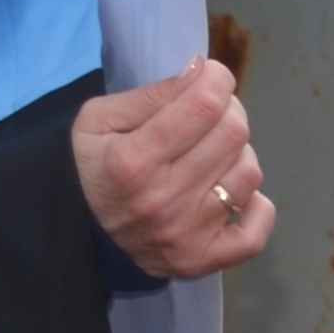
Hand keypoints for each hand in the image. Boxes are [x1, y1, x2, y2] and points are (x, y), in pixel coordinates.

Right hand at [72, 58, 275, 281]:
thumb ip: (154, 93)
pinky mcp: (202, 261)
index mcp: (133, 161)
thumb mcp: (101, 118)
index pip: (205, 105)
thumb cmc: (95, 163)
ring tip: (211, 155)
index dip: (217, 80)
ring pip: (249, 173)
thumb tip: (203, 71)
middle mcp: (163, 200)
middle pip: (234, 134)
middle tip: (211, 115)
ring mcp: (186, 235)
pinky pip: (256, 233)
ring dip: (237, 155)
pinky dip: (257, 209)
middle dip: (228, 112)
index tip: (210, 77)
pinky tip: (232, 193)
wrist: (76, 227)